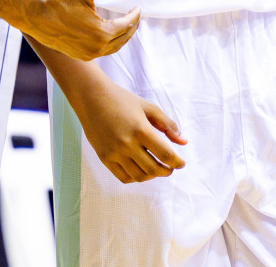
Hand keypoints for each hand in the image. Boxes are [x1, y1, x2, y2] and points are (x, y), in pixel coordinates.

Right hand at [21, 0, 139, 60]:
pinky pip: (101, 51)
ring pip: (112, 48)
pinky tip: (107, 34)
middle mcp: (96, 48)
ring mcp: (87, 54)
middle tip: (134, 16)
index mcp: (102, 33)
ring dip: (121, 37)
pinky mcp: (78, 55)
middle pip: (123, 39)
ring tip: (125, 25)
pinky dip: (109, 43)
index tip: (137, 7)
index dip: (135, 15)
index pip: (127, 25)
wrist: (33, 13)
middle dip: (131, 27)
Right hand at [72, 75, 186, 183]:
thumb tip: (183, 142)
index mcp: (141, 129)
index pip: (165, 154)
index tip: (182, 163)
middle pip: (154, 169)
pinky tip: (140, 169)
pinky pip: (124, 177)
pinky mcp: (104, 158)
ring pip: (139, 176)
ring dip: (152, 176)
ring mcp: (114, 152)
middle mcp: (127, 143)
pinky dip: (136, 177)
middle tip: (170, 168)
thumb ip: (167, 124)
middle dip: (167, 171)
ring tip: (156, 168)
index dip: (177, 162)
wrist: (91, 97)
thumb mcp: (148, 107)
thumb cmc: (122, 100)